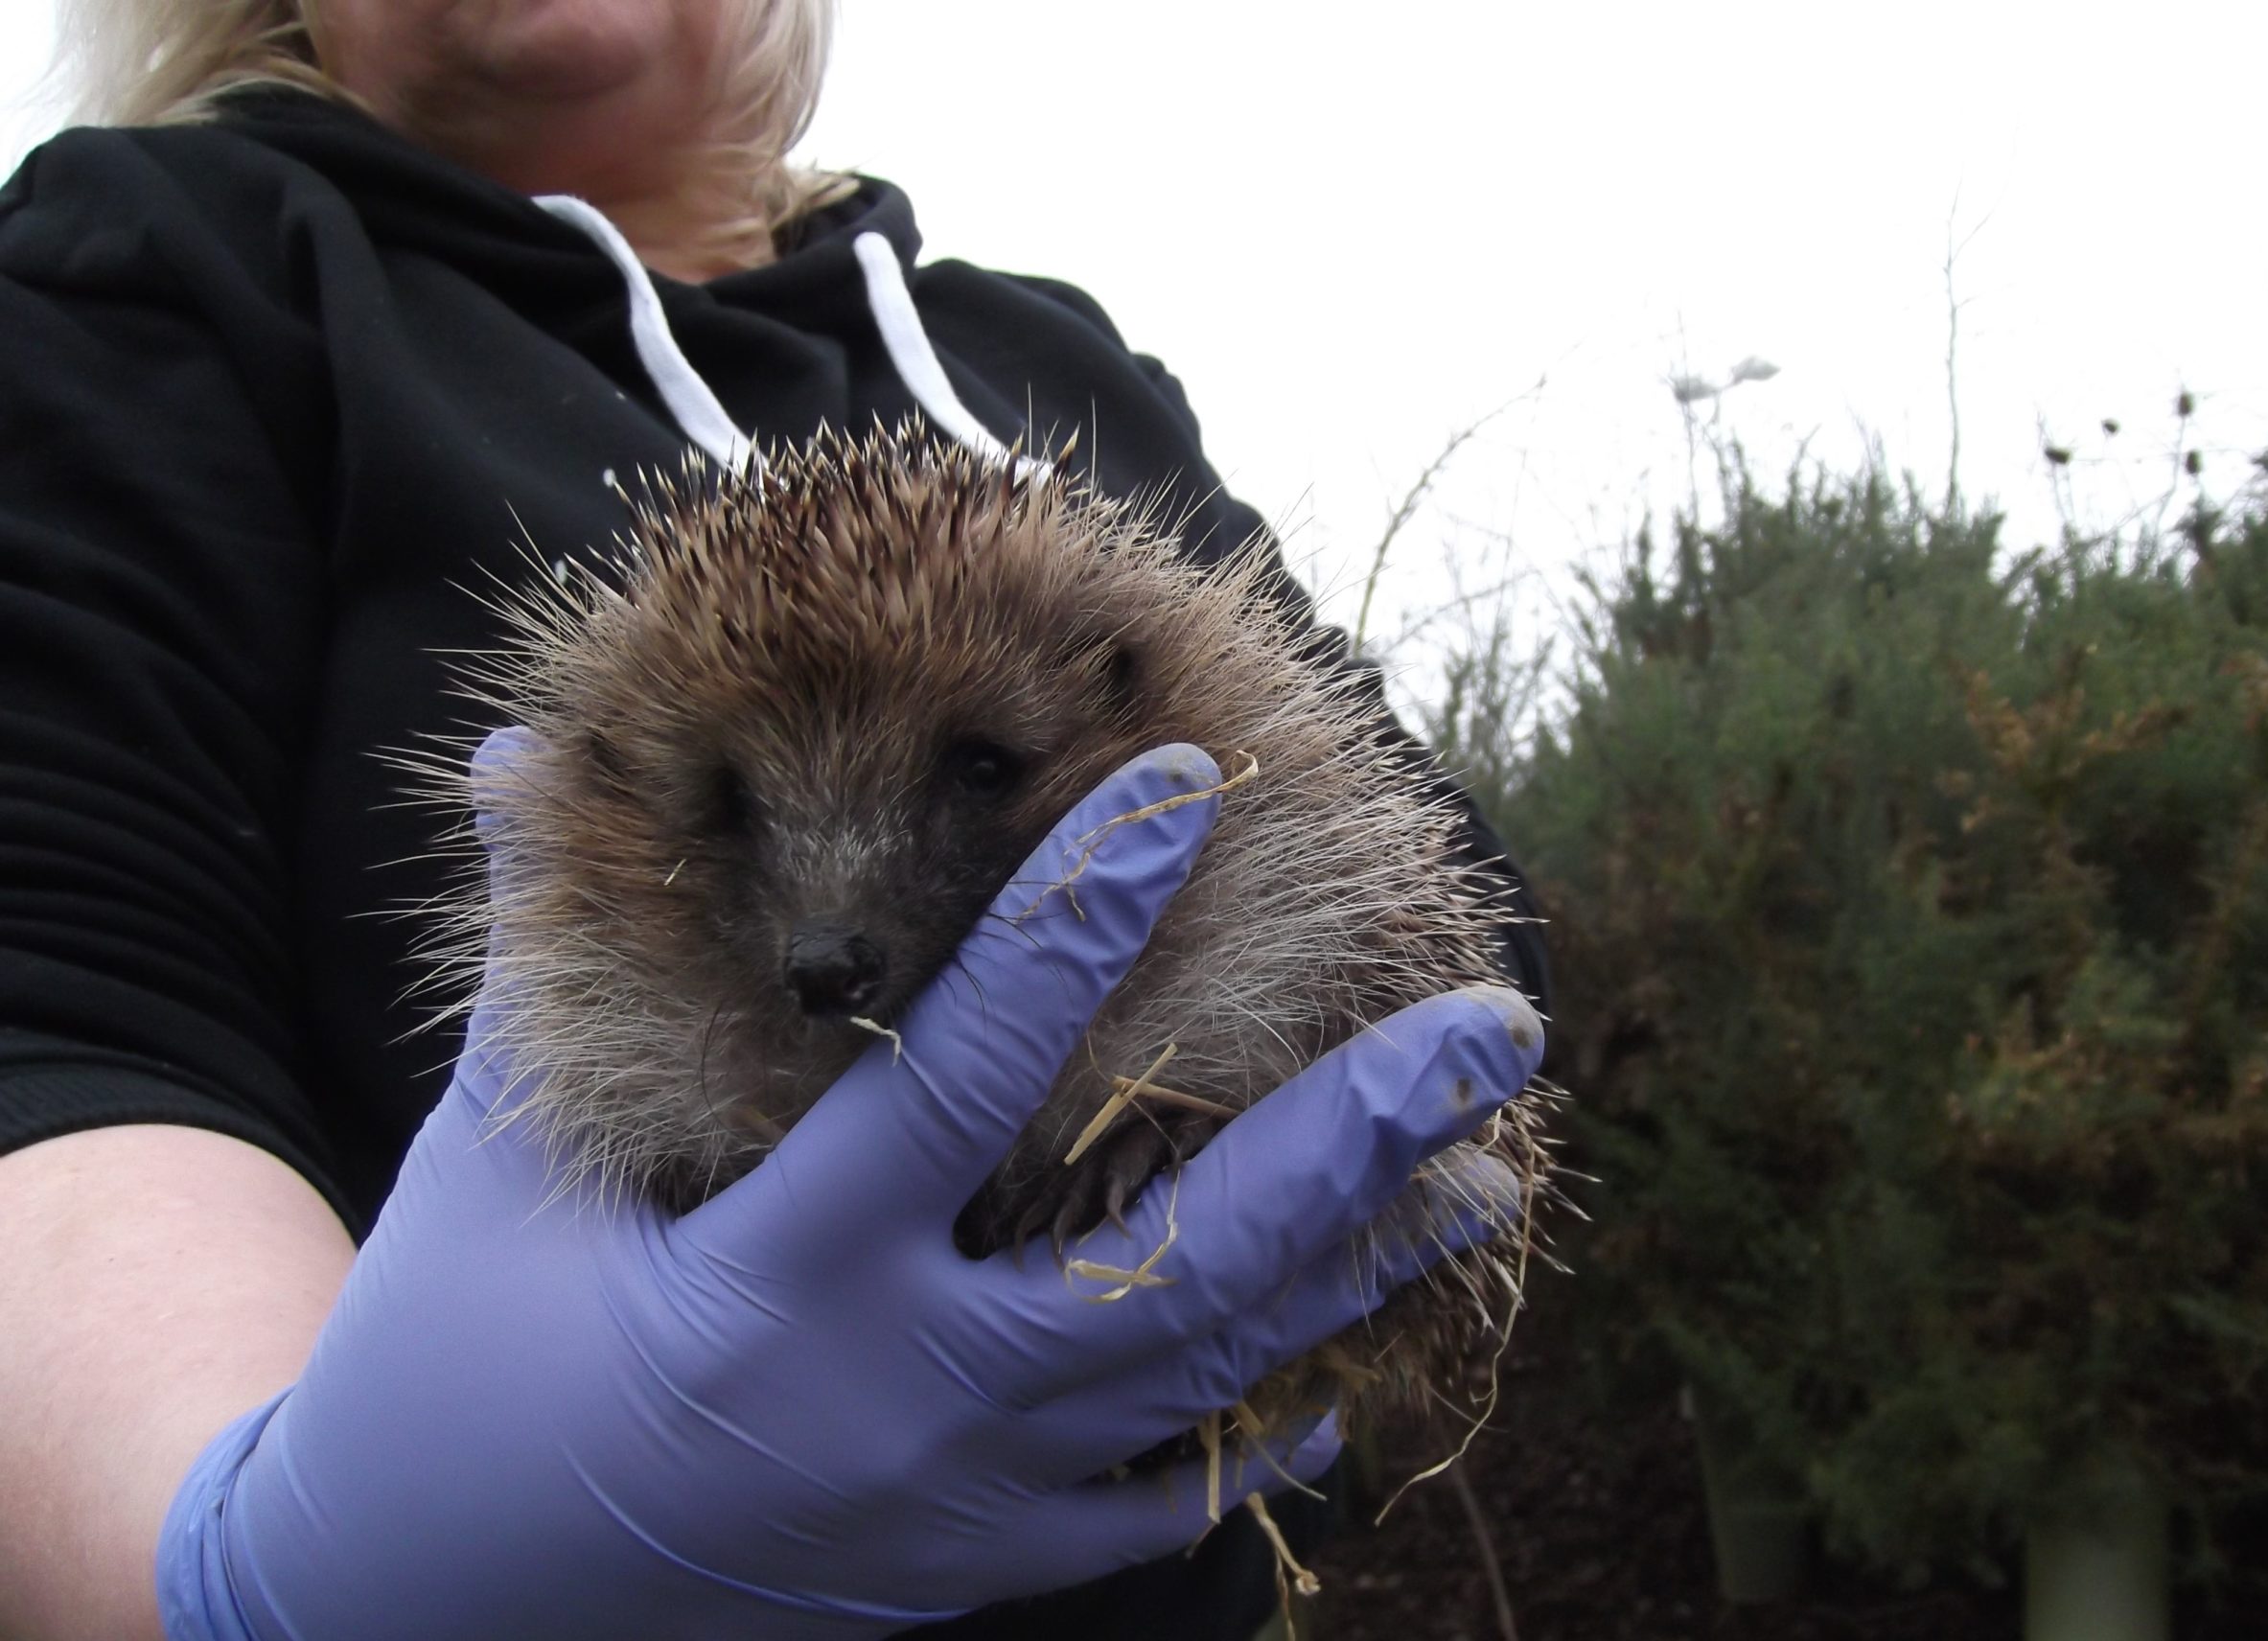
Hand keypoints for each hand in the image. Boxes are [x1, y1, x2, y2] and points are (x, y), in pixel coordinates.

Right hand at [158, 738, 1543, 1640]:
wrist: (411, 1613)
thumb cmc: (448, 1360)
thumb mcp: (487, 1159)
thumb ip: (538, 956)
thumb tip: (530, 745)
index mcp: (770, 1283)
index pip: (963, 1075)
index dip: (1080, 920)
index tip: (1197, 790)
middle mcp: (890, 1403)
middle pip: (1176, 1264)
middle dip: (1354, 1141)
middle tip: (1497, 1029)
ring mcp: (943, 1509)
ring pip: (1197, 1386)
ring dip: (1354, 1277)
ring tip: (1486, 1180)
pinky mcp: (953, 1571)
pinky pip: (1142, 1514)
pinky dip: (1248, 1442)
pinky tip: (1344, 1380)